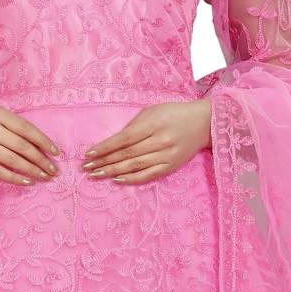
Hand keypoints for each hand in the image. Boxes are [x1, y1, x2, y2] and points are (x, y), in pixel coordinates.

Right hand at [0, 105, 62, 184]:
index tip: (56, 153)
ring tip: (44, 177)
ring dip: (32, 170)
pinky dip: (16, 179)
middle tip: (54, 170)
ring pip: (12, 160)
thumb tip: (48, 151)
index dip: (43, 141)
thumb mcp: (0, 122)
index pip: (26, 128)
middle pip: (21, 146)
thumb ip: (19, 131)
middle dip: (41, 159)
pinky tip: (28, 182)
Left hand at [81, 97, 211, 184]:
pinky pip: (148, 175)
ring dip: (113, 171)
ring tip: (96, 175)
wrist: (203, 123)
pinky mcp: (171, 166)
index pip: (124, 139)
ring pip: (135, 166)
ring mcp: (166, 155)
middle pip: (126, 154)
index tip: (89, 153)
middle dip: (104, 161)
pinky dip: (131, 179)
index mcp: (153, 124)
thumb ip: (134, 126)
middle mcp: (160, 141)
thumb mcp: (152, 111)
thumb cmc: (173, 114)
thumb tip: (113, 143)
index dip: (105, 147)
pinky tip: (117, 179)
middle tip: (86, 167)